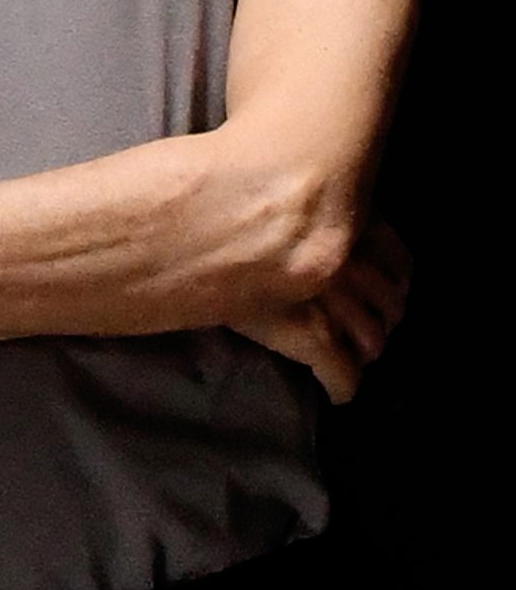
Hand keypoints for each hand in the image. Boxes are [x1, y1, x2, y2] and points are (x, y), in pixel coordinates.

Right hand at [226, 213, 411, 403]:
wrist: (193, 240)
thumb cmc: (221, 211)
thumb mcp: (271, 196)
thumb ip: (303, 207)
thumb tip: (317, 202)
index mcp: (346, 224)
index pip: (397, 259)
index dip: (396, 278)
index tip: (386, 285)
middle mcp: (350, 262)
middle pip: (391, 303)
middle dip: (384, 319)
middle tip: (367, 325)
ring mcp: (335, 304)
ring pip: (373, 340)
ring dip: (366, 352)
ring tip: (351, 357)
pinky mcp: (313, 338)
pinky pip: (343, 373)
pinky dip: (345, 387)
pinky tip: (339, 393)